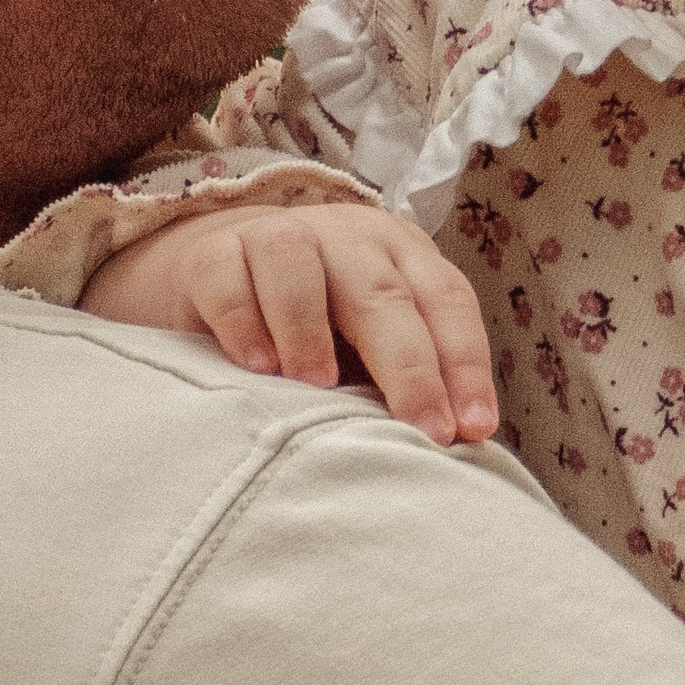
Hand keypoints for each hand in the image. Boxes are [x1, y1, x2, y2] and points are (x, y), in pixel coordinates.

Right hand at [83, 204, 499, 446]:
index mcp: (401, 255)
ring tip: (320, 387)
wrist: (225, 276)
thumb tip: (454, 448)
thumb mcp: (369, 345)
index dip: (464, 364)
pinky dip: (244, 319)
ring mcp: (277, 237)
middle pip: (382, 292)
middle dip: (410, 366)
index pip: (445, 300)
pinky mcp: (211, 254)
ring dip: (310, 328)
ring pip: (297, 263)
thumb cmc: (320, 327)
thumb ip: (403, 379)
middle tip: (424, 431)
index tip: (473, 429)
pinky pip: (228, 278)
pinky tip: (258, 366)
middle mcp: (346, 238)